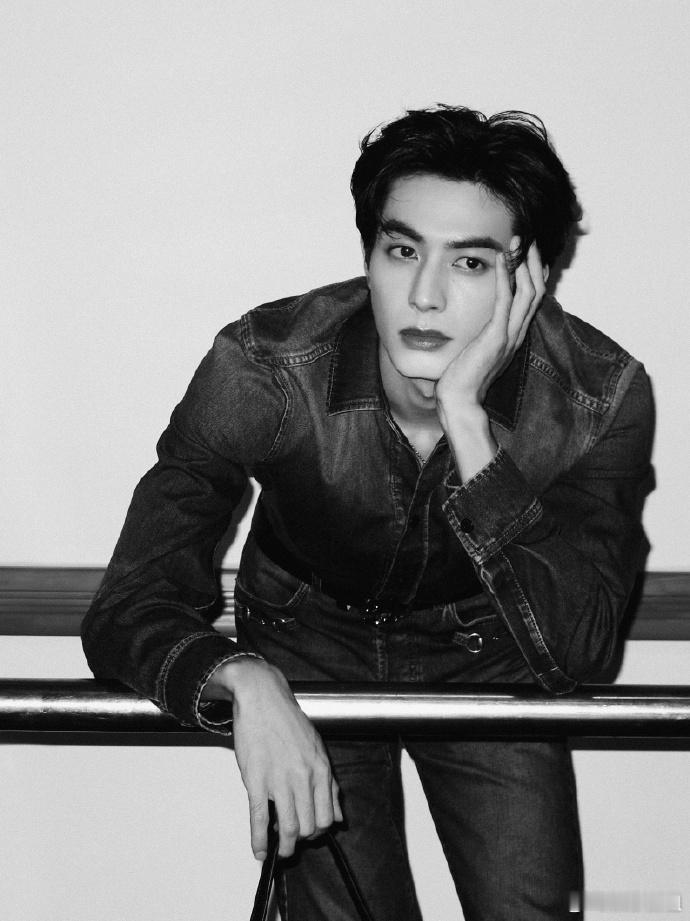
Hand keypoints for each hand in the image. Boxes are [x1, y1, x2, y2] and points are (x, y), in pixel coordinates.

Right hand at [205, 656, 341, 860]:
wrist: (263, 698)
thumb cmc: (288, 720)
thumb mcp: (317, 747)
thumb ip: (329, 783)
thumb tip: (337, 815)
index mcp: (320, 769)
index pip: (327, 817)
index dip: (318, 832)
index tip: (309, 833)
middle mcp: (303, 777)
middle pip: (308, 827)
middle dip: (301, 840)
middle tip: (292, 839)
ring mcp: (280, 780)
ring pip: (288, 828)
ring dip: (284, 846)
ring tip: (279, 850)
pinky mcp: (257, 780)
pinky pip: (259, 818)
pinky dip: (259, 840)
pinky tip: (260, 850)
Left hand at [435, 239, 545, 480]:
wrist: (459, 402)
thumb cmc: (461, 379)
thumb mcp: (476, 351)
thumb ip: (480, 335)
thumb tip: (473, 323)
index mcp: (513, 336)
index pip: (532, 299)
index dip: (534, 273)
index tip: (530, 252)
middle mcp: (516, 333)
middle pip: (536, 289)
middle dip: (534, 261)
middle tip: (529, 236)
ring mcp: (509, 336)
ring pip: (528, 291)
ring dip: (524, 263)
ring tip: (519, 239)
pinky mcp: (496, 337)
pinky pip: (505, 301)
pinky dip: (506, 277)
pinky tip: (501, 258)